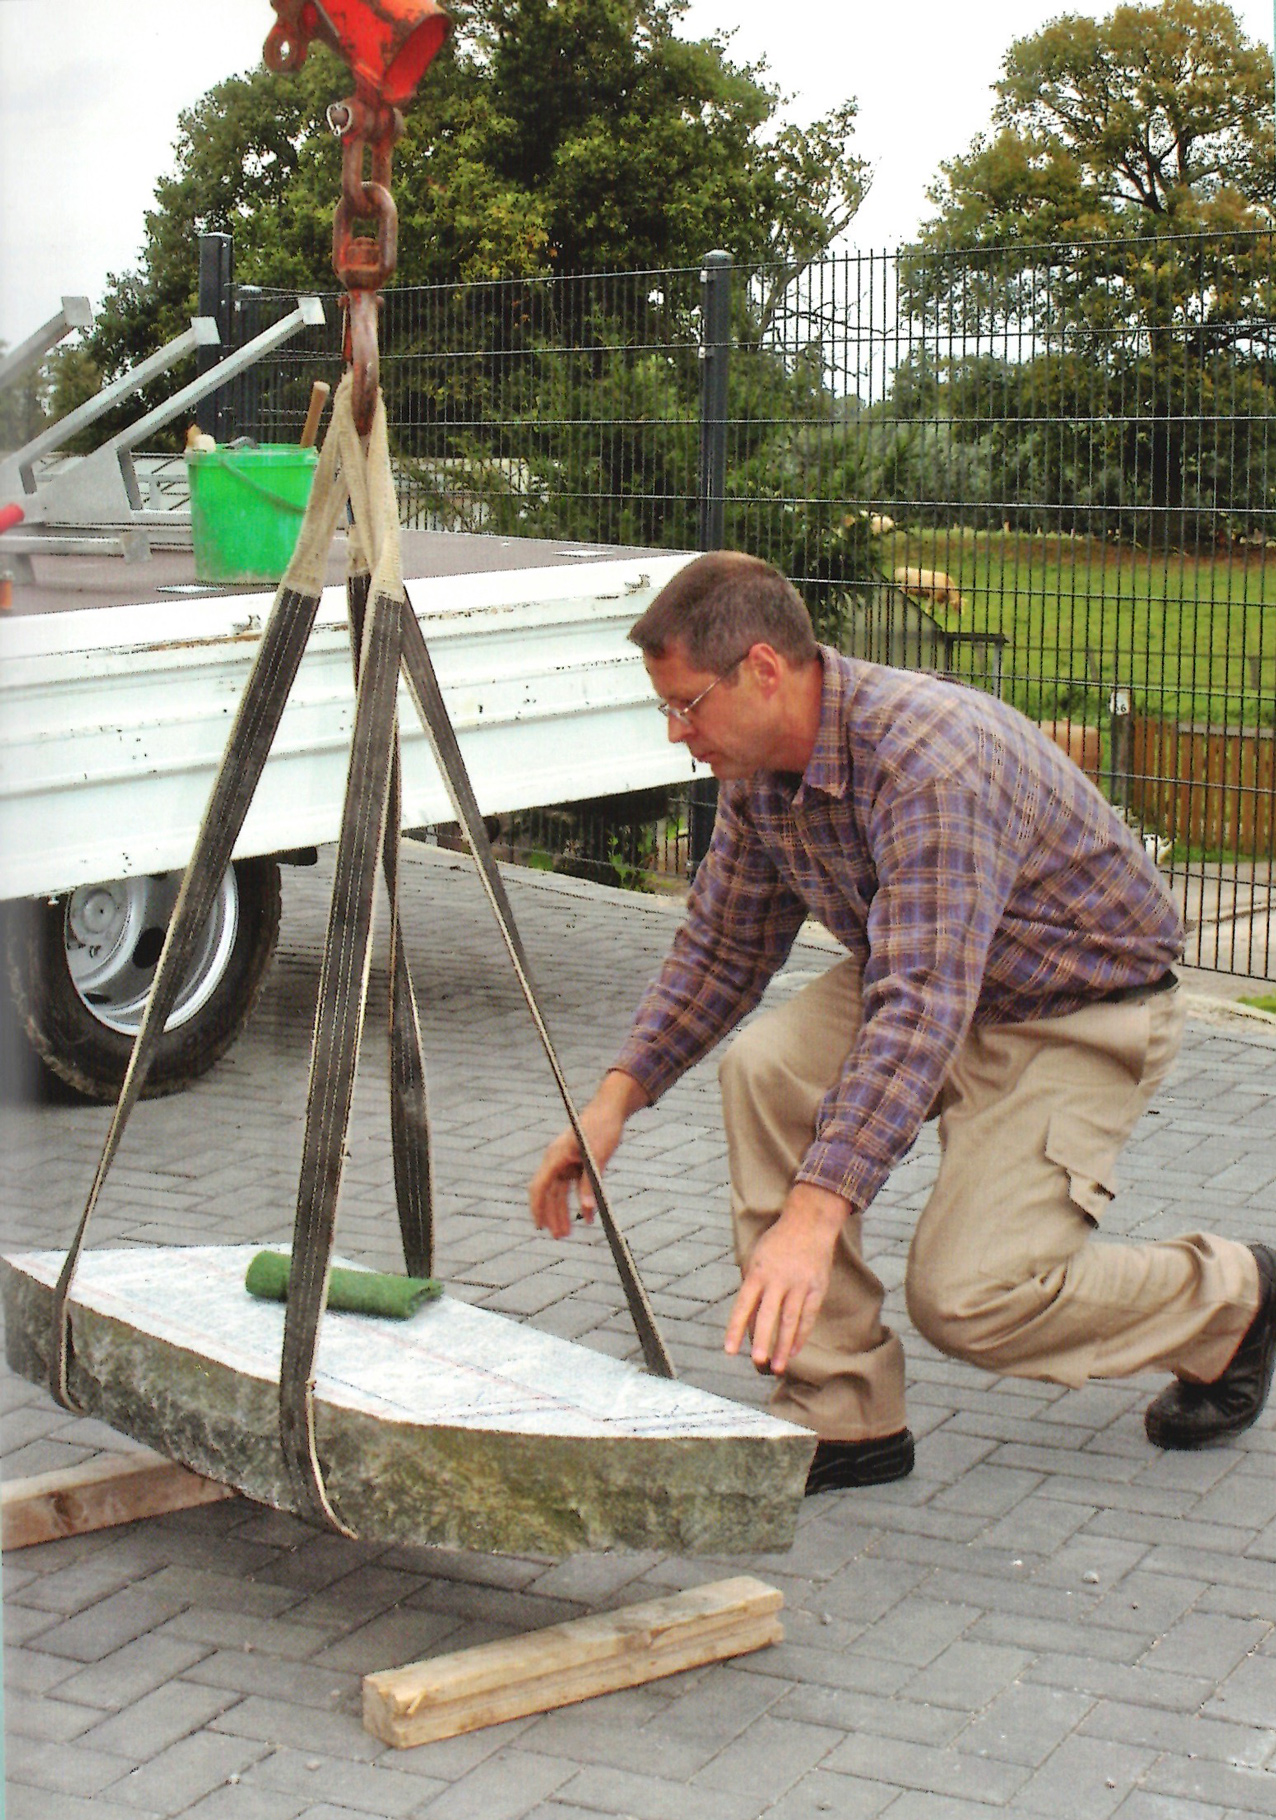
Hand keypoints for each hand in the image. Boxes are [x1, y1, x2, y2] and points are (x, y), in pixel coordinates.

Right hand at [528, 1071, 647, 1238]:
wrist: (610, 1109)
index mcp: (555, 1156)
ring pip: (560, 1193)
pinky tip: (589, 1217)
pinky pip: (574, 1187)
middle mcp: (556, 1160)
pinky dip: (580, 1201)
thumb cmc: (602, 1128)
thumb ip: (590, 1184)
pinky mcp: (577, 1164)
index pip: (540, 1186)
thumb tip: (588, 1210)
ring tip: (568, 1233)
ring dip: (564, 1212)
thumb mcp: (597, 1157)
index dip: (538, 1207)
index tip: (539, 1226)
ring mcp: (566, 1162)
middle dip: (553, 1215)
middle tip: (559, 1237)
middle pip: (550, 1193)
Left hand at [724, 1184, 848, 1374]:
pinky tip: (793, 1350)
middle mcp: (778, 1279)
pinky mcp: (817, 1287)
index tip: (729, 1350)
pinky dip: (801, 1334)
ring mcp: (799, 1284)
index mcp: (758, 1272)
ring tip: (777, 1366)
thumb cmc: (777, 1243)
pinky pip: (809, 1315)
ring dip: (783, 1345)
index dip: (735, 1329)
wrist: (809, 1223)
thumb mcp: (756, 1258)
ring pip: (791, 1319)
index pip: (743, 1305)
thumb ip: (751, 1287)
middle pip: (768, 1315)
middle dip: (763, 1340)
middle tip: (757, 1362)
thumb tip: (746, 1320)